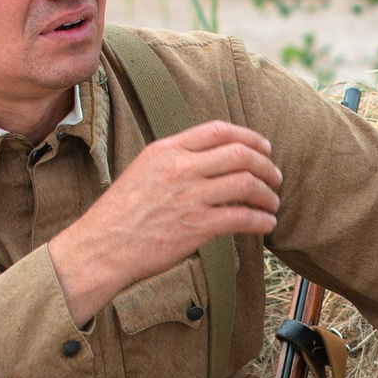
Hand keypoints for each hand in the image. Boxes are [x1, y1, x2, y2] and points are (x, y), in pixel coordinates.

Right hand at [48, 120, 281, 322]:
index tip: (263, 147)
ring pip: (246, 184)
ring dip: (268, 194)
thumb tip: (209, 160)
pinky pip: (242, 217)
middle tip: (275, 177)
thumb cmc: (121, 215)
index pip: (218, 131)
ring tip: (272, 203)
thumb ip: (175, 160)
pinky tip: (266, 223)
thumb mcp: (143, 171)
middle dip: (266, 165)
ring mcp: (189, 196)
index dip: (248, 137)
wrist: (102, 247)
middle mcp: (180, 168)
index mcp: (166, 150)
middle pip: (240, 154)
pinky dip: (261, 220)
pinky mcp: (197, 226)